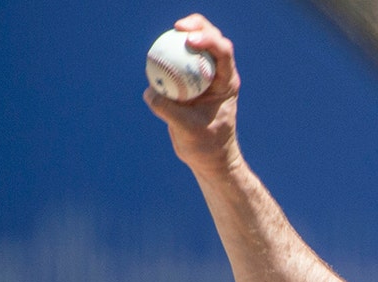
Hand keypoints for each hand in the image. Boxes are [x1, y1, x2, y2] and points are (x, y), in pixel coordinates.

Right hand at [144, 14, 242, 175]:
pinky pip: (175, 63)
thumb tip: (151, 91)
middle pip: (211, 39)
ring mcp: (203, 77)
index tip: (189, 39)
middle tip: (177, 28)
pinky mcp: (187, 83)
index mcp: (227, 82)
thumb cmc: (206, 146)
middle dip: (196, 26)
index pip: (223, 52)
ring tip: (165, 37)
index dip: (208, 39)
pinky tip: (153, 56)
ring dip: (179, 38)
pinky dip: (165, 57)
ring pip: (193, 48)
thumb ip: (169, 109)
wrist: (208, 157)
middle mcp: (218, 75)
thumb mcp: (188, 130)